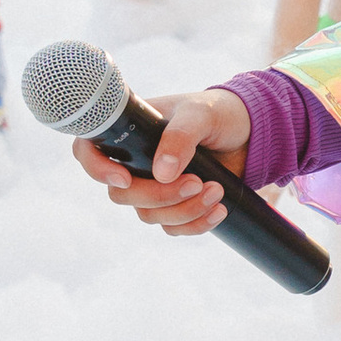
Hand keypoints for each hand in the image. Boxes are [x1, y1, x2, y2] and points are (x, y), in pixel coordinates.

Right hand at [71, 84, 250, 235]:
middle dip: (159, 196)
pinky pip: (173, 228)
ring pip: (149, 215)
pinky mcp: (176, 205)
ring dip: (185, 210)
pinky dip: (197, 224)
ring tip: (217, 190)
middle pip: (122, 195)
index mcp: (131, 132)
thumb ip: (180, 136)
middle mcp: (136, 162)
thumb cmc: (218, 113)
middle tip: (197, 182)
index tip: (125, 179)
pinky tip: (219, 210)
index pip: (89, 151)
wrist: (252, 133)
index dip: (96, 169)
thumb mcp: (201, 115)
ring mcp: (154, 186)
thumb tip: (161, 173)